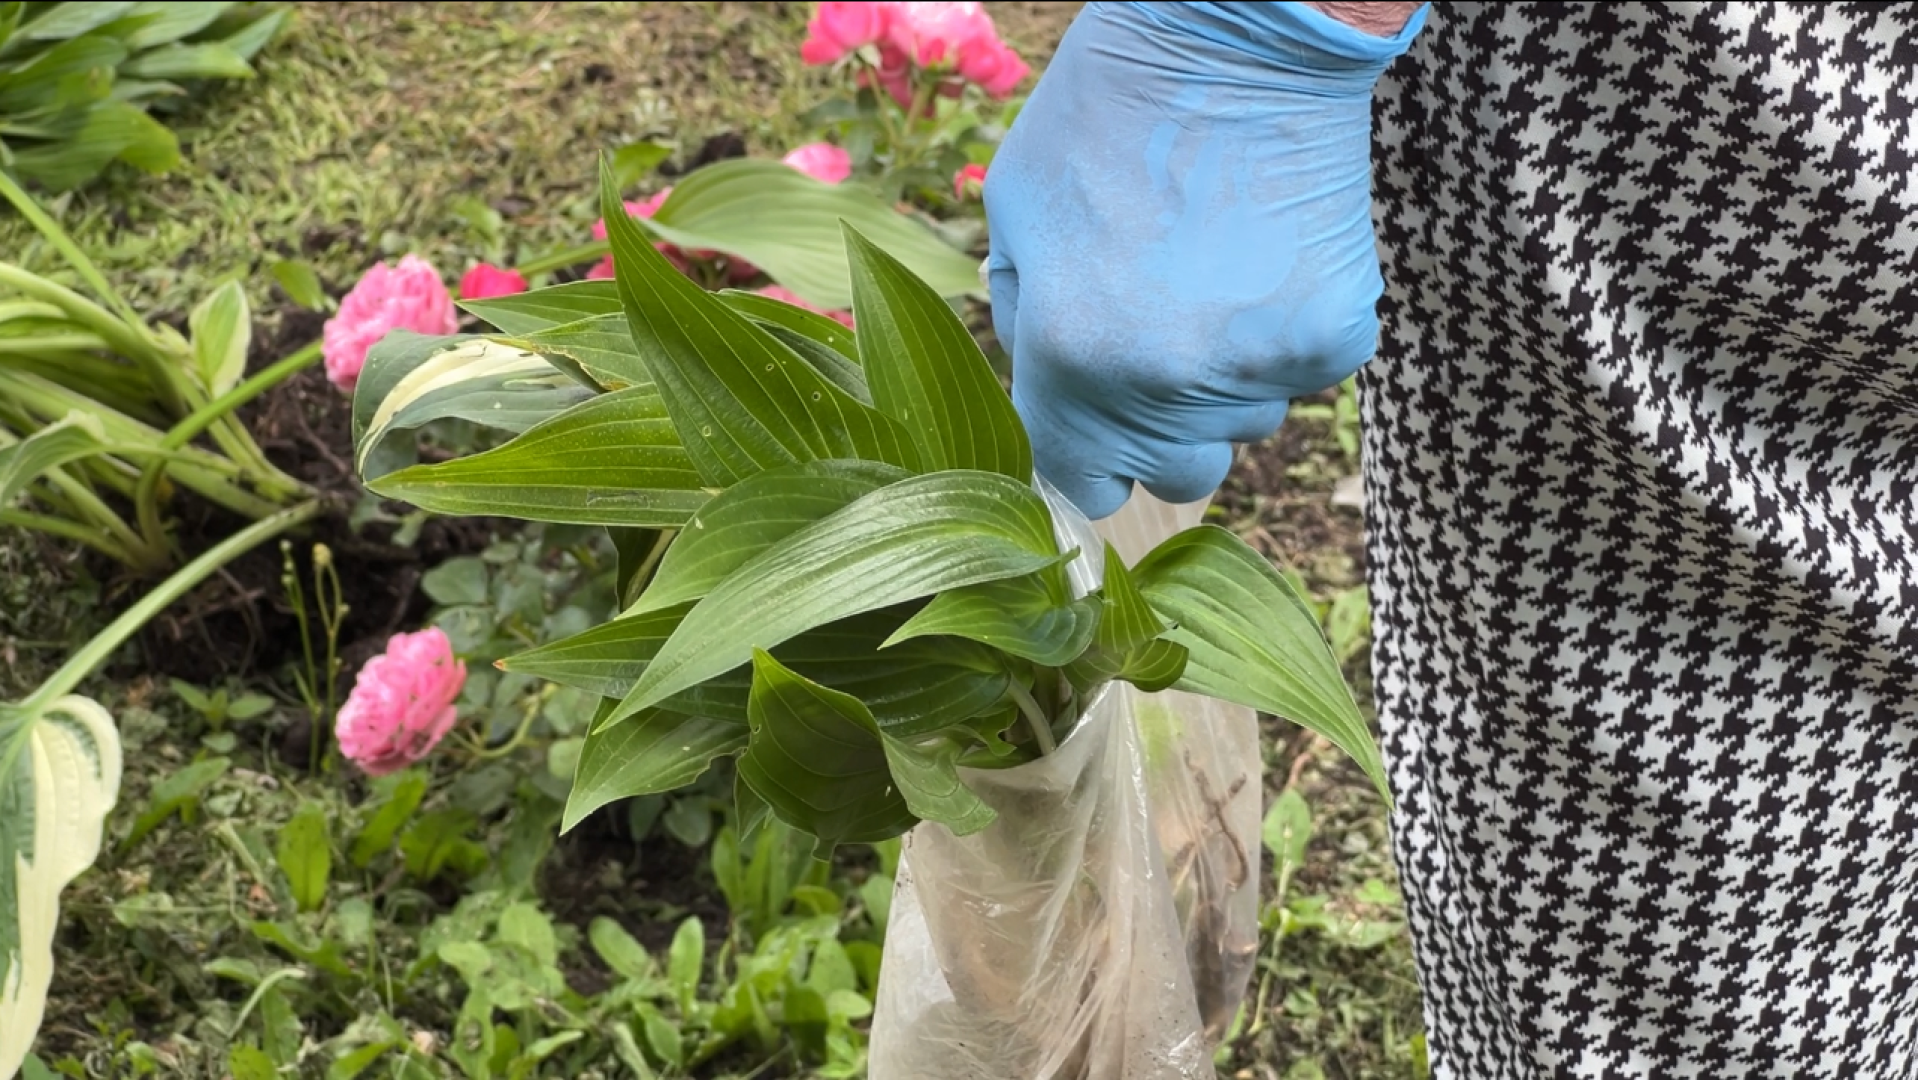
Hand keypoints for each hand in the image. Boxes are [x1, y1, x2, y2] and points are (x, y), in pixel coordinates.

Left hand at [985, 2, 1424, 517]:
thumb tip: (1047, 385)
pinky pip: (1303, 375)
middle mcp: (1166, 384)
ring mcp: (1259, 366)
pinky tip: (1265, 263)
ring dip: (1226, 381)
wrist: (1237, 42)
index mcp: (1074, 358)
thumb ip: (1028, 320)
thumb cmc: (1110, 113)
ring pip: (1247, 424)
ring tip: (1214, 279)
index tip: (1098, 434)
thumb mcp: (1018, 211)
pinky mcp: (1334, 336)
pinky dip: (1287, 337)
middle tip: (1160, 352)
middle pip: (1179, 476)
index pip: (1083, 484)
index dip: (1089, 462)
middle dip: (1163, 435)